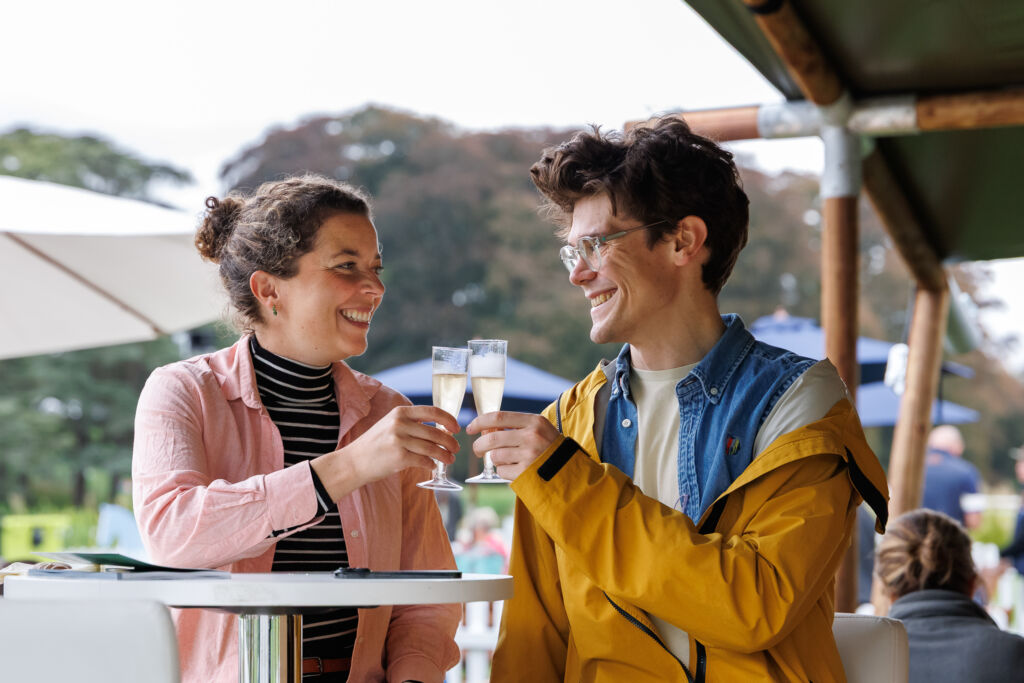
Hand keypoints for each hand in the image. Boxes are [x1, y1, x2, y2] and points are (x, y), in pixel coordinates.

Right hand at [312, 405, 458, 499]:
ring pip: (432, 448)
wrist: (353, 462)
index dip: (449, 419)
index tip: (456, 428)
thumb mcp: (390, 424)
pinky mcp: (399, 457)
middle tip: (455, 448)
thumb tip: (440, 429)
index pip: (432, 411)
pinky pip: (424, 461)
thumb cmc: (375, 445)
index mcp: (400, 412)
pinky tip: (433, 467)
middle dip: (450, 442)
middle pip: (435, 432)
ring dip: (444, 455)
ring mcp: (399, 440)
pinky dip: (431, 465)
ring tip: (449, 460)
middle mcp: (400, 424)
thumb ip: (411, 423)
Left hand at [466, 411, 559, 480]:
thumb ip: (515, 426)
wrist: (569, 470)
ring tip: (506, 460)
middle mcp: (531, 436)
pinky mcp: (526, 473)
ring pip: (495, 456)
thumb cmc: (549, 447)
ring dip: (495, 460)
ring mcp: (529, 455)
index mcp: (534, 421)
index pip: (498, 417)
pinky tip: (515, 470)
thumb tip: (484, 428)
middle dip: (479, 445)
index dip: (480, 422)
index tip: (471, 428)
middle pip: (491, 439)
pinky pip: (501, 471)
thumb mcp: (538, 429)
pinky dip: (503, 472)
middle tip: (478, 450)